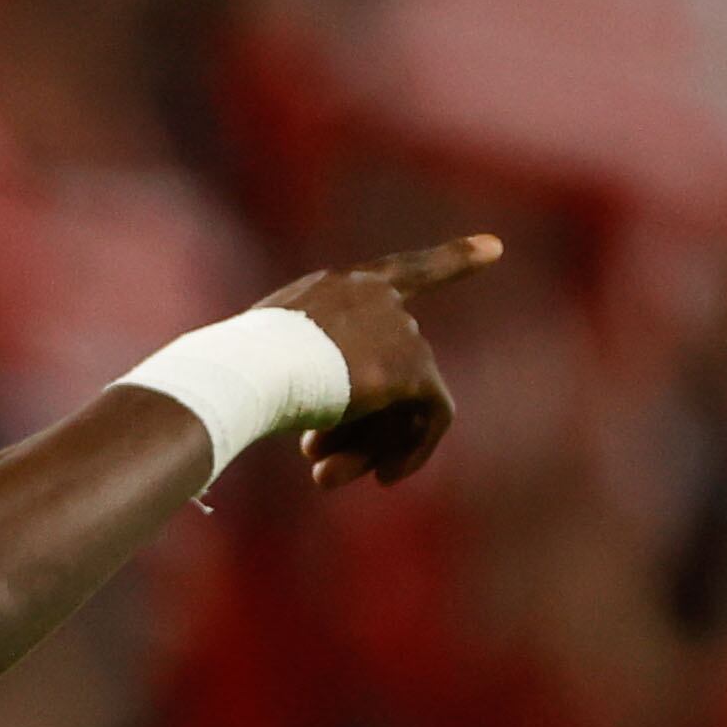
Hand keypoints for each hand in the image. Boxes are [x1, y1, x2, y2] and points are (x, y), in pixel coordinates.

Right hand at [259, 235, 500, 488]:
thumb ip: (301, 373)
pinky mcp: (410, 368)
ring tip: (327, 478)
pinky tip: (387, 478)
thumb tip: (321, 432)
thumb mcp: (262, 361)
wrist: (246, 370)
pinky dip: (414, 448)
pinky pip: (432, 414)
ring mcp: (397, 330)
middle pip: (392, 365)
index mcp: (336, 287)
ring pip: (405, 398)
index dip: (452, 259)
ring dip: (370, 443)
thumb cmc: (231, 373)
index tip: (496, 248)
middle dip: (359, 422)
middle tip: (316, 461)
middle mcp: (375, 298)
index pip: (403, 269)